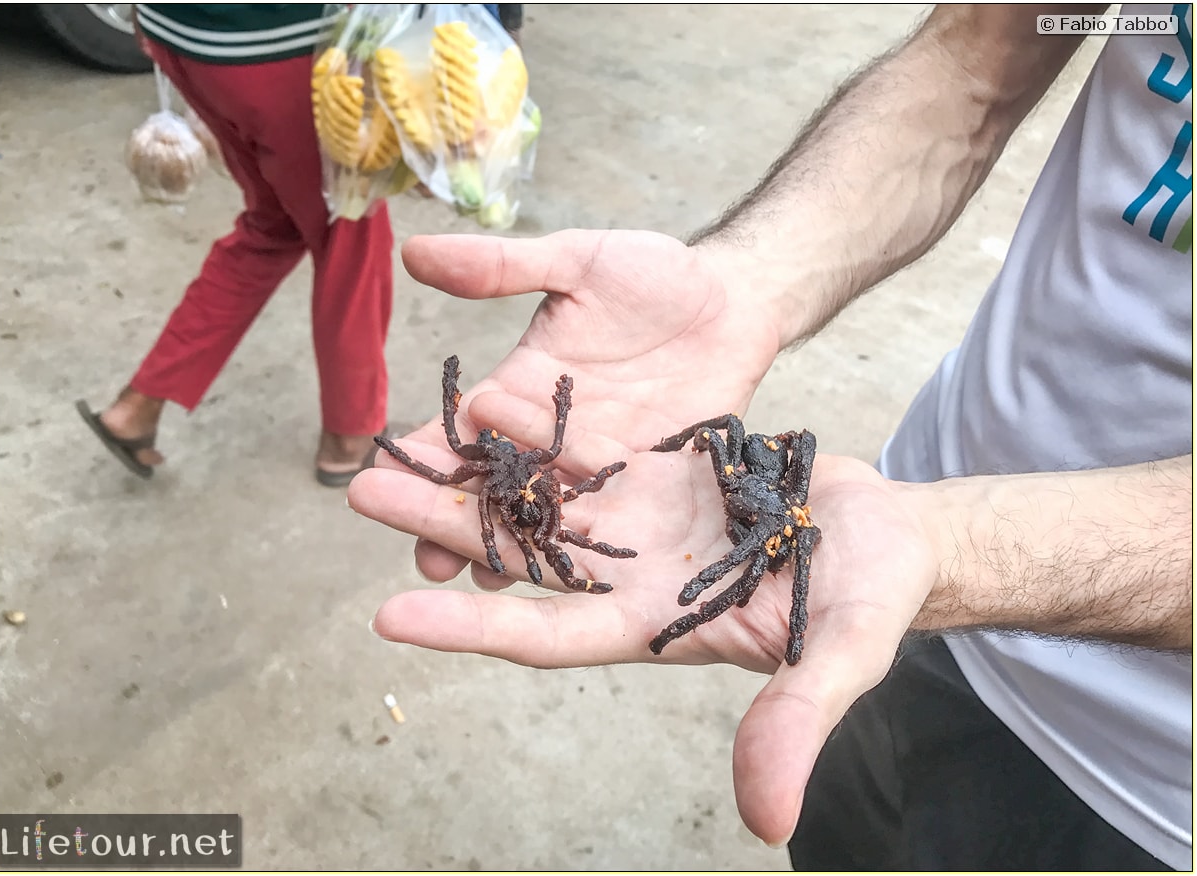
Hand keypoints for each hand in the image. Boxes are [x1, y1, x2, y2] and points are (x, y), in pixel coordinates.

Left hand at [351, 403, 937, 846]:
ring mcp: (637, 524)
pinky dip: (536, 424)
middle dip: (444, 528)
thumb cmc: (872, 595)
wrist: (891, 531)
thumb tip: (768, 824)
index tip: (390, 614)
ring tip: (399, 437)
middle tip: (362, 489)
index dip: (472, 627)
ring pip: (537, 496)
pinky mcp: (654, 474)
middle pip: (520, 557)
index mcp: (652, 628)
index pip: (545, 635)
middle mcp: (627, 578)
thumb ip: (797, 721)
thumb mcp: (842, 655)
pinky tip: (484, 398)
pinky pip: (581, 446)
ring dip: (472, 471)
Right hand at [393, 229, 781, 581]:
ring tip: (481, 584)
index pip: (458, 433)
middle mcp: (549, 440)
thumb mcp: (576, 261)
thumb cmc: (654, 275)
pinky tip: (561, 582)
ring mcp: (597, 470)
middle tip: (422, 562)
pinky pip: (608, 525)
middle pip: (493, 489)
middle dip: (455, 523)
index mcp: (519, 391)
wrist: (735, 301)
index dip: (421, 460)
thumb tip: (411, 249)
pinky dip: (581, 552)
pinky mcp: (646, 488)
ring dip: (512, 549)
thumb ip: (501, 266)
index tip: (374, 487)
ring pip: (544, 519)